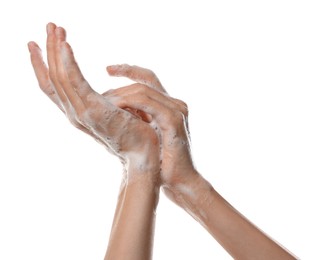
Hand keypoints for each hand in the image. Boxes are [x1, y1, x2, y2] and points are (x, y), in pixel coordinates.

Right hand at [28, 24, 159, 175]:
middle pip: (55, 78)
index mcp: (82, 114)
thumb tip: (110, 94)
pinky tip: (64, 45)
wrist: (146, 155)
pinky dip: (68, 63)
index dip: (48, 65)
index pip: (57, 87)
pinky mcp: (93, 110)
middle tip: (49, 25)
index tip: (45, 42)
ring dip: (55, 51)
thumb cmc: (138, 135)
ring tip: (54, 27)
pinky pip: (74, 82)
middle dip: (49, 51)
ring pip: (60, 77)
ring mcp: (82, 113)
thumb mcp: (120, 114)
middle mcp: (76, 114)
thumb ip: (109, 103)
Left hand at [105, 64, 196, 185]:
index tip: (107, 69)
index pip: (148, 79)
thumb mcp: (145, 134)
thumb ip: (135, 118)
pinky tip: (115, 108)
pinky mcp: (174, 120)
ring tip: (102, 102)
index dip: (129, 70)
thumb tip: (112, 108)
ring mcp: (177, 110)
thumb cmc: (161, 161)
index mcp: (168, 106)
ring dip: (121, 95)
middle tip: (99, 93)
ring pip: (144, 90)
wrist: (180, 181)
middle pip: (144, 82)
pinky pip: (149, 104)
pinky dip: (130, 103)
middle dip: (119, 84)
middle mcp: (175, 104)